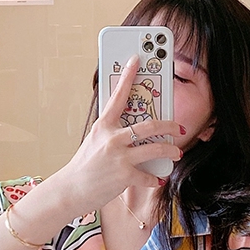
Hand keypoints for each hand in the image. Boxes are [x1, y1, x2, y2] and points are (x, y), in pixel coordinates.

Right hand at [54, 55, 182, 212]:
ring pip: (155, 149)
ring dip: (171, 150)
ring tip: (178, 152)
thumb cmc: (84, 166)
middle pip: (149, 125)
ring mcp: (119, 157)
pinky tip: (159, 179)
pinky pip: (148, 176)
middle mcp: (112, 138)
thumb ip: (112, 133)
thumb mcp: (95, 142)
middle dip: (169, 125)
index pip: (118, 96)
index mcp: (103, 125)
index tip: (136, 59)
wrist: (71, 189)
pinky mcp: (124, 176)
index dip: (128, 76)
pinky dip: (156, 178)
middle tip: (179, 127)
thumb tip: (134, 130)